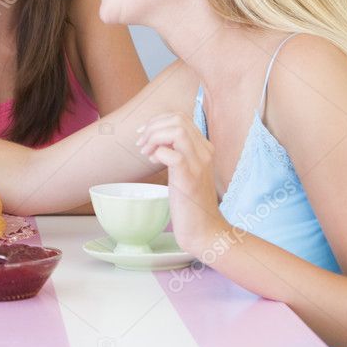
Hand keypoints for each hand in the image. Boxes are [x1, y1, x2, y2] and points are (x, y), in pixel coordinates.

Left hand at [135, 112, 230, 255]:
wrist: (203, 229)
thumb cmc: (190, 201)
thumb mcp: (184, 170)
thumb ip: (176, 152)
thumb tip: (156, 138)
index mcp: (204, 148)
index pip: (181, 117)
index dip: (157, 121)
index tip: (143, 135)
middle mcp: (205, 152)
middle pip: (178, 119)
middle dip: (152, 127)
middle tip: (142, 145)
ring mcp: (198, 165)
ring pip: (176, 131)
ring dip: (154, 137)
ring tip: (146, 152)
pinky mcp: (189, 179)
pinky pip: (173, 155)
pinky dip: (158, 153)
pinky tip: (153, 161)